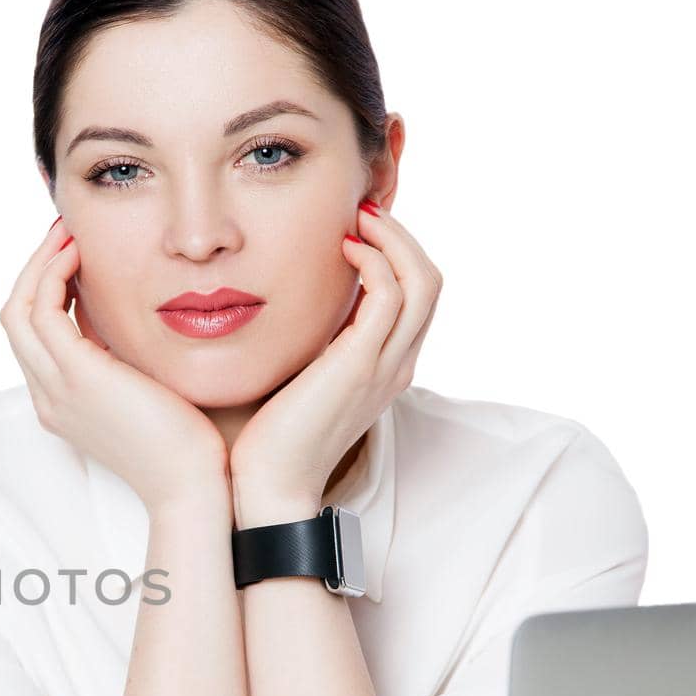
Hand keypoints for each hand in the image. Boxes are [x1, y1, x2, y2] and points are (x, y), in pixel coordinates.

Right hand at [1, 218, 229, 514]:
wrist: (193, 485)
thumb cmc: (186, 444)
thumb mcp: (145, 389)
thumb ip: (125, 355)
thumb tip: (129, 310)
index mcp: (60, 402)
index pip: (32, 335)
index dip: (45, 288)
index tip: (74, 254)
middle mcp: (47, 396)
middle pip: (14, 317)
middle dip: (35, 268)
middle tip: (65, 232)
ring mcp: (55, 387)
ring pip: (18, 308)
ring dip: (41, 262)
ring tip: (70, 233)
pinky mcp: (76, 375)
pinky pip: (43, 308)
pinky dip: (54, 273)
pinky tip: (82, 253)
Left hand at [228, 198, 441, 523]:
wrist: (266, 484)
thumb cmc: (268, 436)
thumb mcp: (298, 375)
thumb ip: (311, 340)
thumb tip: (290, 301)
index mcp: (384, 367)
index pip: (414, 296)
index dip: (395, 254)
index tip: (358, 228)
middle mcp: (396, 364)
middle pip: (429, 282)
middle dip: (402, 237)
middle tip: (362, 210)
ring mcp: (384, 366)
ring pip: (423, 282)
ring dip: (394, 239)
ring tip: (358, 218)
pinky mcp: (361, 366)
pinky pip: (391, 296)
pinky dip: (375, 262)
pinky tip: (342, 250)